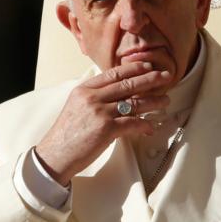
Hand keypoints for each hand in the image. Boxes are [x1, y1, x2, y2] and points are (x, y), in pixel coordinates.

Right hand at [35, 62, 171, 185]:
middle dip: (150, 79)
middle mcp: (92, 97)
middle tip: (165, 76)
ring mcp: (100, 112)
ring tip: (165, 100)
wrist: (55, 155)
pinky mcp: (106, 129)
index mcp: (84, 89)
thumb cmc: (66, 135)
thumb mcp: (76, 107)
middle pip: (127, 84)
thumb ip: (94, 97)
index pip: (113, 73)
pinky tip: (151, 126)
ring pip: (134, 103)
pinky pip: (132, 123)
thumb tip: (116, 94)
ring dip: (153, 102)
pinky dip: (144, 125)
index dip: (133, 68)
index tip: (147, 66)